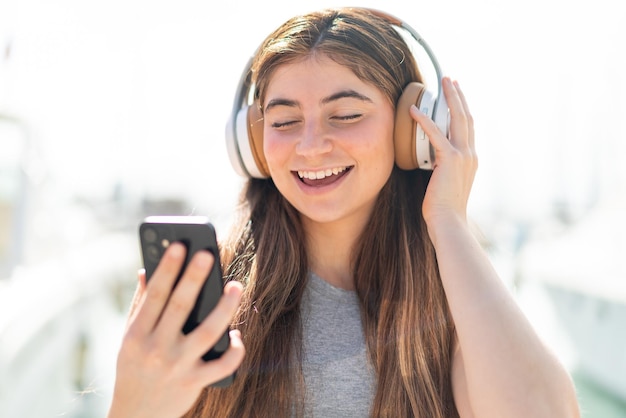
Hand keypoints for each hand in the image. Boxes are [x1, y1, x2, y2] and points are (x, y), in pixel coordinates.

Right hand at [107, 243, 244, 417]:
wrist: (136, 417)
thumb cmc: (134, 370)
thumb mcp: (128, 340)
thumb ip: (140, 306)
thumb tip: (146, 269)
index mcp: (136, 335)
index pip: (154, 295)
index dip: (167, 268)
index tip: (179, 245)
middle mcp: (156, 349)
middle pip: (179, 307)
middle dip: (193, 279)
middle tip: (208, 254)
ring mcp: (177, 366)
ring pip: (207, 332)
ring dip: (224, 308)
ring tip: (235, 286)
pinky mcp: (194, 383)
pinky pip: (221, 365)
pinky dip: (234, 350)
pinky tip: (237, 333)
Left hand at [410, 77, 476, 226]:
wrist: (449, 222)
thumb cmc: (443, 209)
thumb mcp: (445, 184)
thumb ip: (442, 170)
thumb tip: (431, 165)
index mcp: (471, 159)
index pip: (468, 128)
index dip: (463, 109)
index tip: (456, 95)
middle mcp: (471, 154)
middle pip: (466, 117)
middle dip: (458, 96)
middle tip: (450, 79)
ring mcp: (463, 156)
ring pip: (457, 119)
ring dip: (449, 98)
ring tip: (442, 83)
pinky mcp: (450, 160)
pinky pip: (436, 134)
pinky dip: (424, 120)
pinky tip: (413, 110)